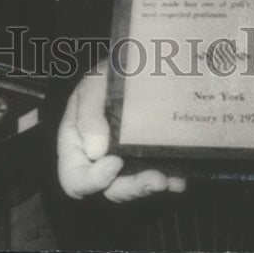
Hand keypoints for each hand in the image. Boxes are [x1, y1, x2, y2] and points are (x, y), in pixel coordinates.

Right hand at [57, 61, 185, 202]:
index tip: (115, 162)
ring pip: (133, 186)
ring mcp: (123, 160)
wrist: (140, 64)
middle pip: (108, 188)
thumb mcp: (94, 82)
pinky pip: (155, 176)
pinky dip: (168, 179)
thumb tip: (95, 153)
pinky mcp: (145, 158)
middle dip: (132, 187)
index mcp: (77, 143)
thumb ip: (89, 113)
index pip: (74, 177)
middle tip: (155, 179)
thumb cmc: (109, 72)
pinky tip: (179, 177)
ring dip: (151, 186)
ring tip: (169, 179)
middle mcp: (98, 158)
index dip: (92, 179)